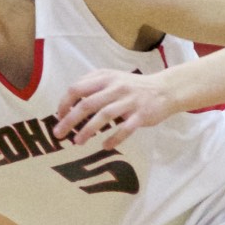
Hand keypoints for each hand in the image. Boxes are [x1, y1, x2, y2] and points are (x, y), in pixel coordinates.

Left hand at [55, 67, 176, 149]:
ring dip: (88, 130)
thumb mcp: (113, 77)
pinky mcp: (142, 115)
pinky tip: (105, 146)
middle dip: (70, 120)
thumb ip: (93, 83)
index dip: (65, 103)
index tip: (59, 116)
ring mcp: (129, 101)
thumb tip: (69, 99)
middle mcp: (116, 87)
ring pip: (104, 116)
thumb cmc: (133, 86)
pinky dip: (114, 138)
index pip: (77, 88)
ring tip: (77, 142)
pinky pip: (125, 129)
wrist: (165, 89)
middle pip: (87, 104)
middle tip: (58, 134)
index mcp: (106, 78)